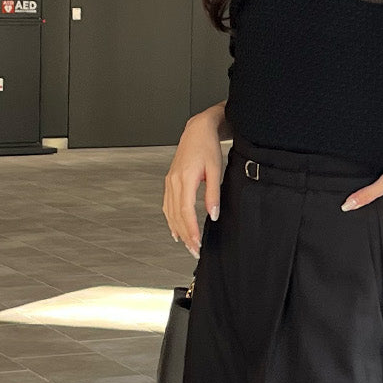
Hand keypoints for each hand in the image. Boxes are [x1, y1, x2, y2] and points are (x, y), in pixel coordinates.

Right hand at [163, 109, 223, 257]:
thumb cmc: (207, 147)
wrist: (197, 131)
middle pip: (177, 216)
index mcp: (185, 178)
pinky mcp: (169, 182)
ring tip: (187, 245)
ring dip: (178, 231)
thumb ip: (213, 195)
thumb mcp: (215, 171)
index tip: (197, 243)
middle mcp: (174, 181)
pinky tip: (175, 231)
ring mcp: (169, 182)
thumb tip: (213, 215)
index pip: (186, 212)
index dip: (191, 230)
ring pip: (170, 213)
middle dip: (186, 236)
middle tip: (194, 251)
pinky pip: (167, 206)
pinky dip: (171, 220)